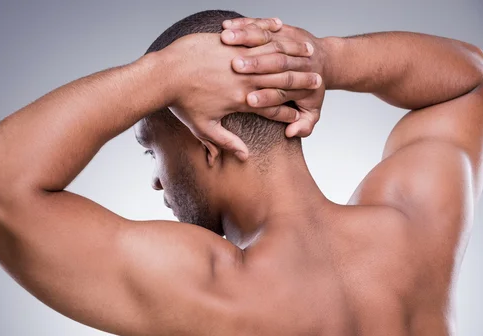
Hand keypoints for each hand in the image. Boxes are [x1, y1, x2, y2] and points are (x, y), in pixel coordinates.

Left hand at [161, 30, 319, 160]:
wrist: (164, 75)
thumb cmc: (181, 103)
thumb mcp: (203, 128)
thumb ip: (225, 142)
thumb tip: (243, 157)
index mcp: (241, 101)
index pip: (274, 109)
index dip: (290, 112)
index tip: (303, 113)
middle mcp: (244, 81)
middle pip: (280, 82)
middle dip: (302, 83)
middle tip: (318, 82)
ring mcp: (238, 59)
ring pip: (272, 57)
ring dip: (294, 55)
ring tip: (310, 54)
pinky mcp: (229, 42)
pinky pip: (255, 37)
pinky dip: (271, 34)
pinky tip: (285, 31)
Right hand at [221, 17, 325, 137]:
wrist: (324, 60)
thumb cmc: (312, 88)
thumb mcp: (312, 111)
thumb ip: (305, 126)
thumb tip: (291, 133)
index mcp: (294, 86)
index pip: (278, 94)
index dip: (265, 97)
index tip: (249, 100)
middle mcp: (288, 63)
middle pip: (271, 64)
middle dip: (253, 65)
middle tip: (235, 66)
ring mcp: (284, 43)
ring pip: (266, 39)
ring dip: (246, 37)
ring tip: (228, 38)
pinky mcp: (280, 30)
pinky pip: (261, 25)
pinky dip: (244, 24)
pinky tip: (227, 26)